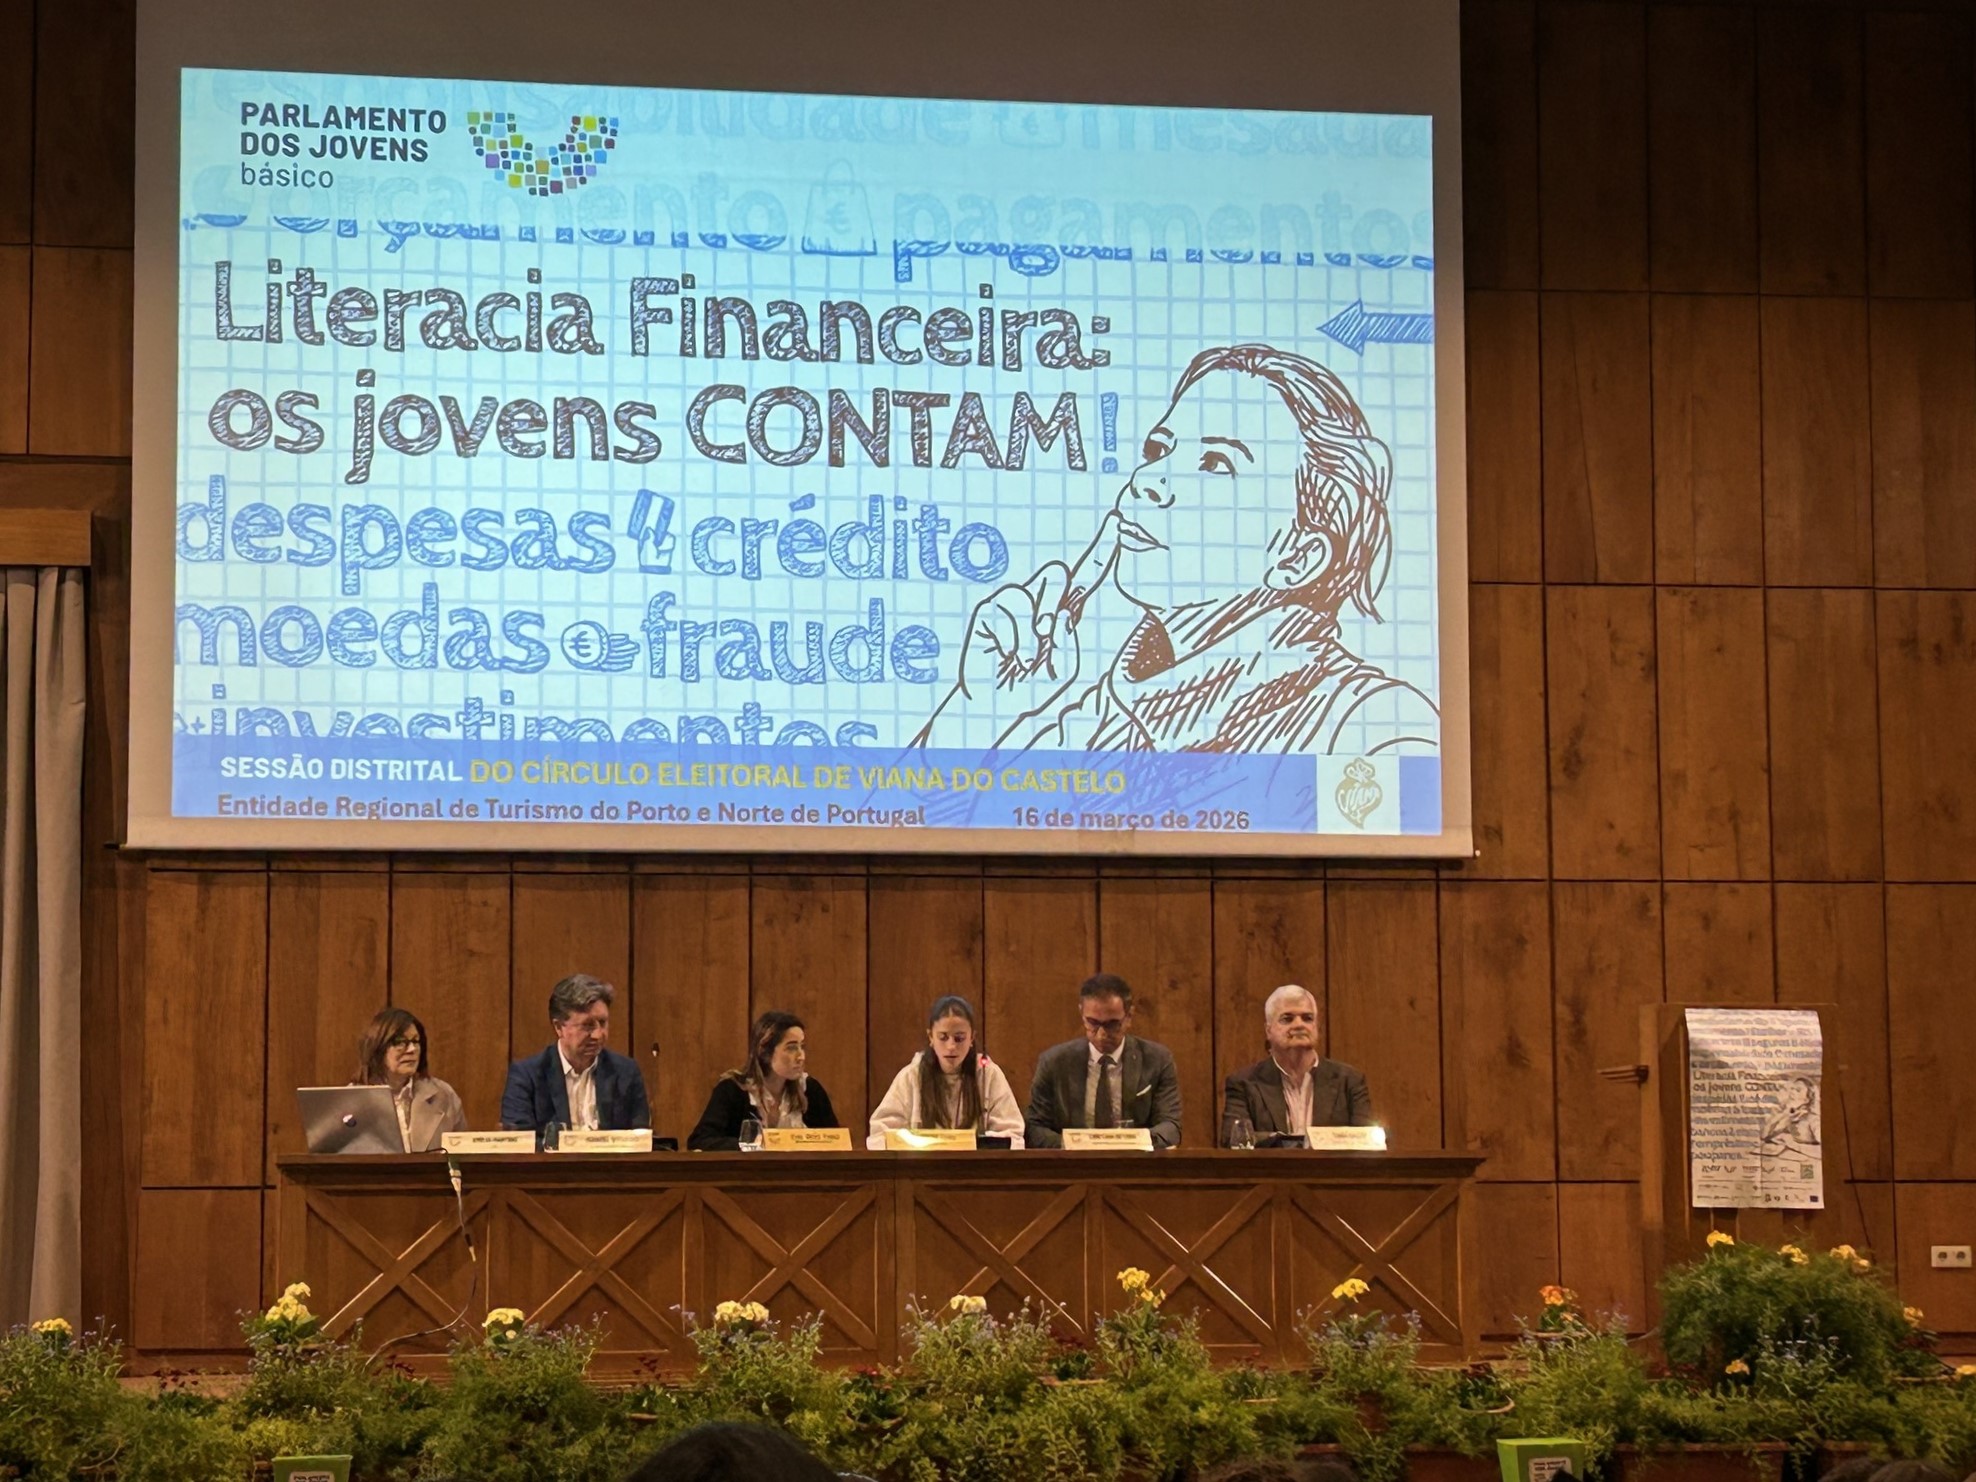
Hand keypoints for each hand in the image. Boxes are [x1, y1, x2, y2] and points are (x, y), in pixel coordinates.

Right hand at [916, 515, 1120, 748]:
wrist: (998, 708)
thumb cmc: (1034, 687)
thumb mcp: (1066, 667)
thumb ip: (1069, 640)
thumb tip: (1061, 615)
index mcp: (1066, 609)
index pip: (1089, 570)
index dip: (1104, 545)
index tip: (1118, 519)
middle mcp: (1041, 598)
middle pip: (1057, 572)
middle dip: (1054, 603)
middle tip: (1046, 635)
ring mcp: (1013, 602)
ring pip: (1030, 592)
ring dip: (1032, 633)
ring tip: (1025, 661)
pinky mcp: (989, 610)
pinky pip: (1005, 609)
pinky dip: (1012, 640)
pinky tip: (1008, 658)